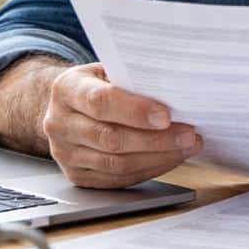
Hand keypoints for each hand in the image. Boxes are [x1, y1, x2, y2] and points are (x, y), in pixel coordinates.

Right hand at [40, 63, 201, 187]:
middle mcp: (59, 123)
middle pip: (110, 138)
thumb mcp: (107, 70)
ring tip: (186, 148)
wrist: (66, 107)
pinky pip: (116, 179)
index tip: (167, 116)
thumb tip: (176, 91)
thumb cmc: (97, 84)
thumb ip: (131, 79)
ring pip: (115, 164)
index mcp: (66, 89)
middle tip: (189, 135)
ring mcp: (64, 153)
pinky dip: (147, 170)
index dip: (135, 111)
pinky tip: (168, 159)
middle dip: (156, 140)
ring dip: (157, 158)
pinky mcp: (76, 175)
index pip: (101, 102)